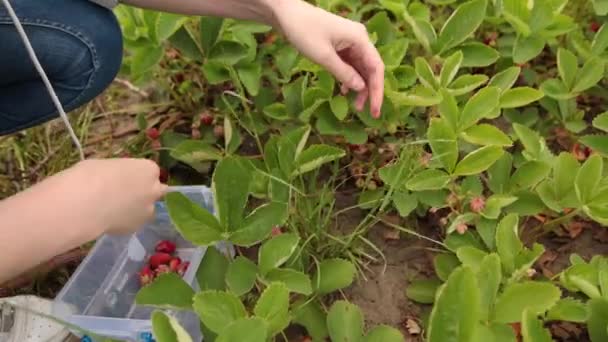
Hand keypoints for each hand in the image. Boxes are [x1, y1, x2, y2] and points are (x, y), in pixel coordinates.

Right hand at [66, 158, 166, 234]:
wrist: (83, 204)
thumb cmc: (91, 175)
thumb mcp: (106, 164)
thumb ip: (120, 173)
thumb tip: (116, 178)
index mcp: (148, 169)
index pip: (150, 171)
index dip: (138, 176)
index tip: (125, 179)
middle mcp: (154, 189)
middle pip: (155, 190)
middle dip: (144, 193)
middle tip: (125, 195)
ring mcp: (148, 210)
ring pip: (146, 209)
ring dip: (136, 209)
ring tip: (114, 210)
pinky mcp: (137, 227)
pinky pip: (133, 222)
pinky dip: (125, 221)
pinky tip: (108, 220)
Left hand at [272, 0, 384, 117]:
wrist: (286, 14)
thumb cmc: (304, 32)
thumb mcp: (324, 57)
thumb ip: (344, 74)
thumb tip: (361, 88)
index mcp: (359, 38)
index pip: (376, 68)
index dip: (377, 91)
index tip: (375, 110)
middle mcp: (359, 39)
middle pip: (370, 69)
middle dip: (368, 91)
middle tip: (365, 112)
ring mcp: (350, 41)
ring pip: (360, 68)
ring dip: (358, 86)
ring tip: (354, 105)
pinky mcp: (340, 44)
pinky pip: (350, 64)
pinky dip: (348, 77)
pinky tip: (344, 90)